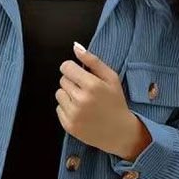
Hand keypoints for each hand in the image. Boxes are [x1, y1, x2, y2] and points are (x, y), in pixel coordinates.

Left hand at [55, 42, 151, 161]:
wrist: (119, 132)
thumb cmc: (116, 102)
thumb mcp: (111, 78)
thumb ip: (92, 60)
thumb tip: (76, 47)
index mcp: (92, 85)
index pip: (66, 67)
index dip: (72, 68)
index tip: (78, 74)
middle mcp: (81, 99)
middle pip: (62, 80)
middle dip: (72, 82)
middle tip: (85, 90)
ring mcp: (73, 114)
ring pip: (59, 94)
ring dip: (68, 95)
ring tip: (82, 101)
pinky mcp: (68, 125)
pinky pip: (58, 108)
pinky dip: (67, 109)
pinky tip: (80, 112)